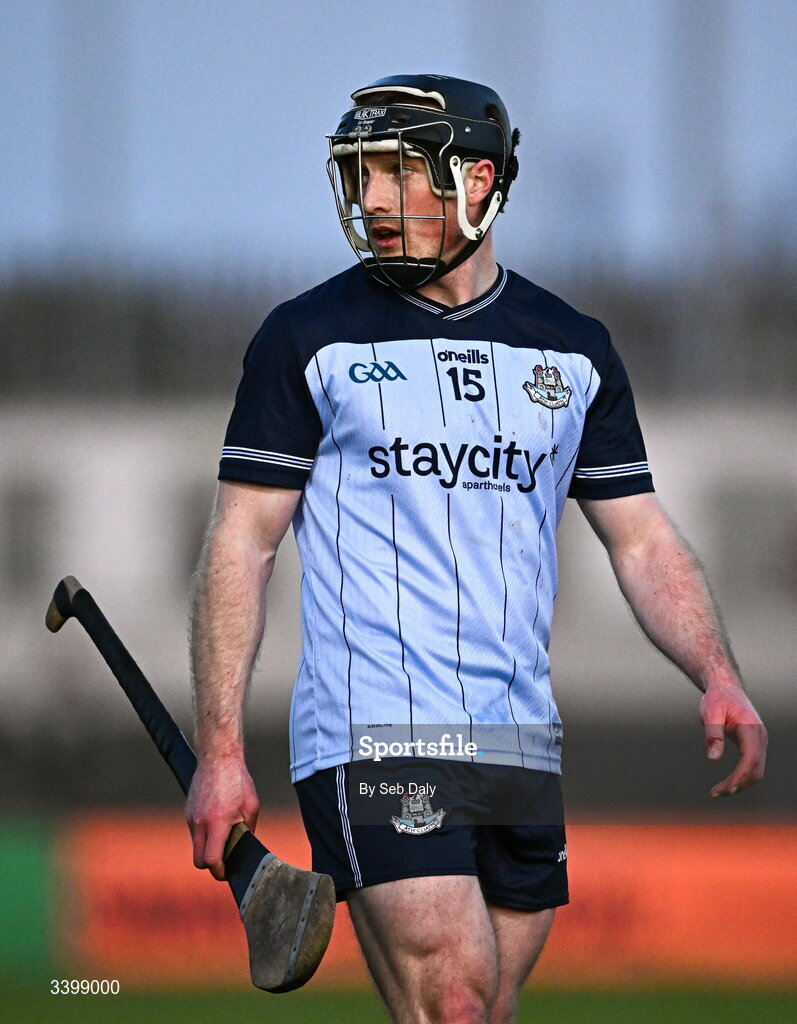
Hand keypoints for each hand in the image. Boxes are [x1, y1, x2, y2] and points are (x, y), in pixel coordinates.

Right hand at [185, 754, 259, 879]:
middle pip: (198, 860)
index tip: (227, 873)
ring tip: (224, 837)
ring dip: (207, 848)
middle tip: (225, 861)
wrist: (218, 757)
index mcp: (217, 822)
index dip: (219, 871)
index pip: (211, 860)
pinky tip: (217, 822)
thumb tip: (247, 848)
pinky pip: (195, 832)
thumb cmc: (238, 780)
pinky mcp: (188, 811)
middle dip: (211, 865)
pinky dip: (204, 834)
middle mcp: (200, 822)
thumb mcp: (251, 807)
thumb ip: (248, 830)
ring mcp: (191, 817)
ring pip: (196, 846)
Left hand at [700, 683, 766, 797]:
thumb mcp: (710, 713)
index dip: (741, 775)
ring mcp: (758, 742)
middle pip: (755, 769)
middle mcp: (759, 737)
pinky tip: (726, 784)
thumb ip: (712, 734)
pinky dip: (740, 778)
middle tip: (714, 794)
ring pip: (755, 771)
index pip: (751, 758)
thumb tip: (713, 759)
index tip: (728, 789)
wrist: (726, 688)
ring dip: (739, 784)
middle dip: (738, 784)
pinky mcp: (753, 746)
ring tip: (716, 792)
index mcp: (751, 728)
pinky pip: (751, 766)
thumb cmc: (717, 699)